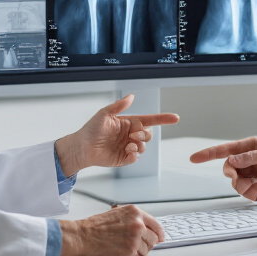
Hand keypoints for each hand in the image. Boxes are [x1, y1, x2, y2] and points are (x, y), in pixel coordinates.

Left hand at [55, 94, 179, 174]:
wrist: (81, 147)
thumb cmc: (91, 129)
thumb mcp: (104, 114)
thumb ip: (118, 106)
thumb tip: (131, 96)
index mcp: (128, 123)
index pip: (149, 120)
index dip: (163, 119)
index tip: (175, 118)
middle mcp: (130, 135)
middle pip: (148, 134)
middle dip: (145, 134)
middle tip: (134, 134)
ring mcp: (128, 147)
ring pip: (144, 146)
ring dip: (139, 145)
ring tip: (129, 145)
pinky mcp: (124, 159)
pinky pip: (136, 158)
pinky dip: (135, 155)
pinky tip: (127, 151)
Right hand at [58, 205, 164, 255]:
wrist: (82, 236)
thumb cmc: (94, 226)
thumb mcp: (117, 215)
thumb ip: (133, 220)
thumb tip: (146, 228)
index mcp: (135, 213)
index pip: (155, 224)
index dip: (159, 233)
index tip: (160, 237)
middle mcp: (138, 224)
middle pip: (153, 239)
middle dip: (146, 243)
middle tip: (135, 245)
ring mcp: (135, 239)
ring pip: (147, 250)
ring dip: (138, 251)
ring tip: (123, 247)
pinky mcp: (130, 252)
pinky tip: (119, 252)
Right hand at [188, 137, 256, 200]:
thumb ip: (252, 157)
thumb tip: (233, 159)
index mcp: (249, 148)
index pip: (225, 150)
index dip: (208, 154)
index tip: (194, 158)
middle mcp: (248, 161)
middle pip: (228, 170)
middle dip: (234, 177)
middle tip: (244, 180)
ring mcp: (252, 174)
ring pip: (236, 184)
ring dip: (244, 188)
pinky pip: (245, 193)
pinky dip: (251, 194)